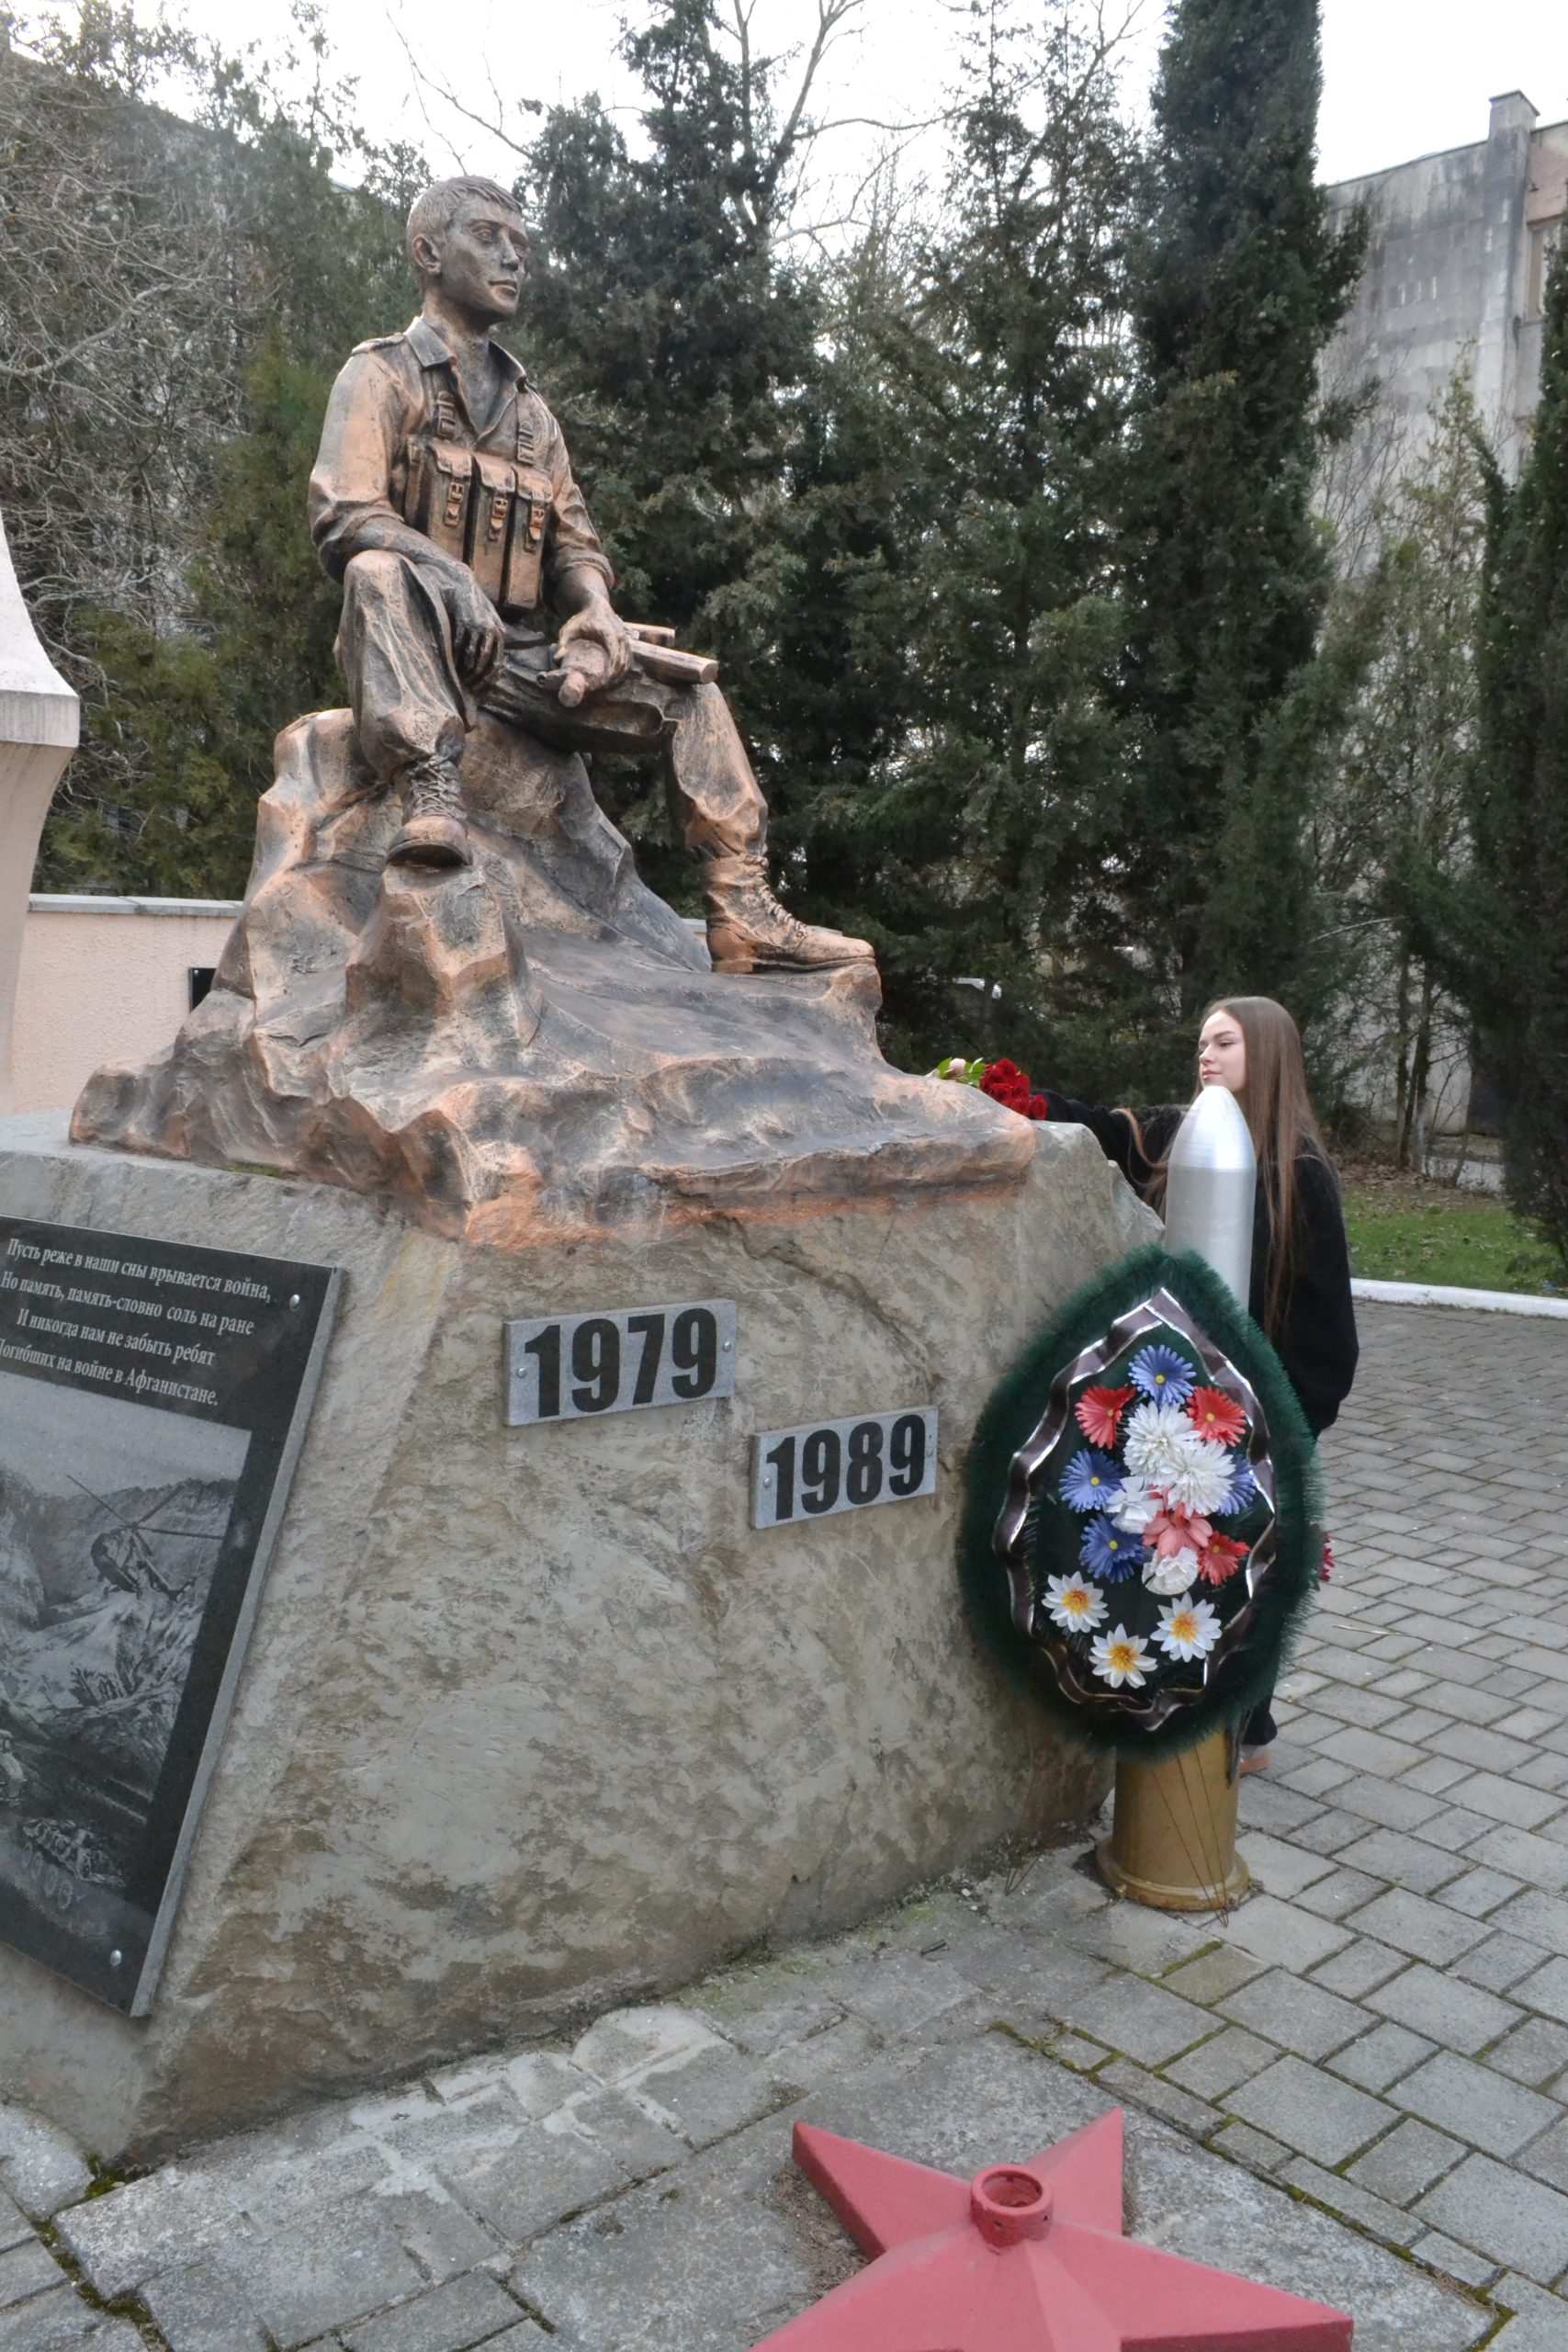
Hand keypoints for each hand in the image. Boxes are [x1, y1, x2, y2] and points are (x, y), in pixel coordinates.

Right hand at [443, 569, 503, 684]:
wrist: (464, 587)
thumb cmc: (477, 608)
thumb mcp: (490, 622)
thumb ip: (494, 640)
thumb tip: (495, 665)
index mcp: (499, 634)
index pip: (497, 663)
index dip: (489, 678)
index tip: (480, 688)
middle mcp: (491, 631)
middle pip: (484, 662)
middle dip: (475, 677)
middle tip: (467, 686)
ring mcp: (477, 627)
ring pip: (471, 655)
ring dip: (465, 669)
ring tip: (459, 678)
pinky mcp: (464, 623)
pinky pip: (460, 645)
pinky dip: (455, 657)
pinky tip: (452, 665)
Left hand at [553, 602, 633, 705]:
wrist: (596, 606)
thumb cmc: (581, 620)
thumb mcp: (569, 629)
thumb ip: (562, 643)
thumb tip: (557, 658)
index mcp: (607, 631)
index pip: (614, 652)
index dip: (610, 667)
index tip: (603, 679)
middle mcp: (619, 634)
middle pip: (622, 659)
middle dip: (614, 674)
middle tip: (603, 686)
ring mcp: (625, 639)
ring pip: (627, 661)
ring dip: (619, 674)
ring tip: (607, 684)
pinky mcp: (627, 643)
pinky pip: (628, 659)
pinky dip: (622, 669)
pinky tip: (613, 678)